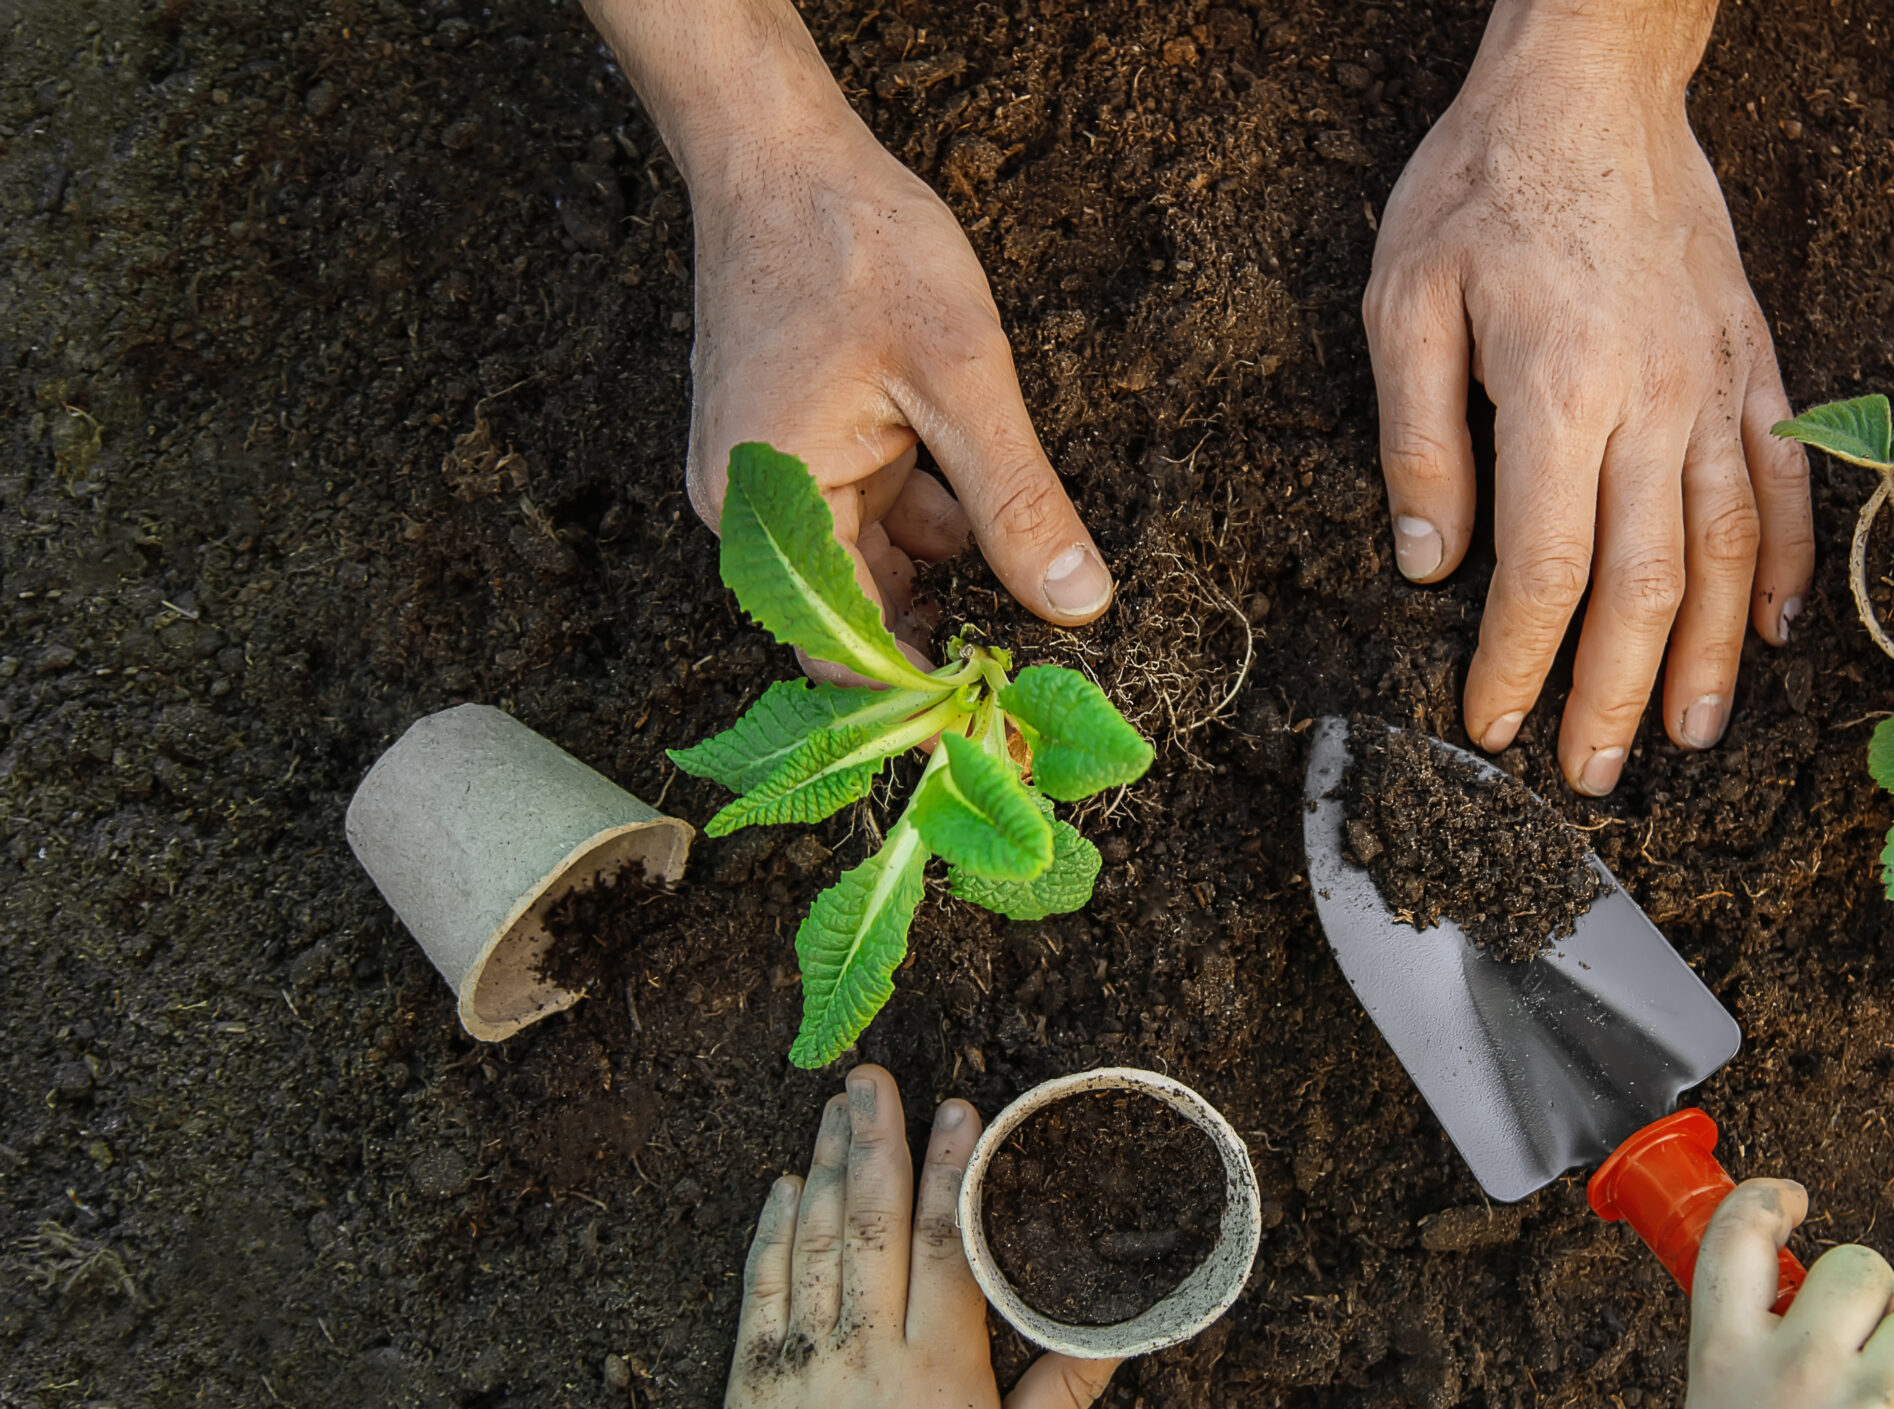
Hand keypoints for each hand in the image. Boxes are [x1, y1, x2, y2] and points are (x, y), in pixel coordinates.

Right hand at [584, 0, 1113, 682]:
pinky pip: (868, 511)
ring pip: (875, 560)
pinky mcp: (791, 448)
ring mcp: (767, 479)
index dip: (926, 691)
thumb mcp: (962, 379)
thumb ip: (1018, 502)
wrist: (781, 151)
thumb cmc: (853, 247)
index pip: (847, 651)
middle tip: (1041, 644)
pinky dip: (927, 508)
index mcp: (774, 509)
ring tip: (1019, 543)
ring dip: (947, 558)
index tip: (1005, 710)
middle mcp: (753, 512)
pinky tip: (974, 478)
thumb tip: (1078, 603)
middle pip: (859, 613)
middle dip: (947, 626)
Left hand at [722, 1066, 1119, 1408]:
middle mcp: (869, 1347)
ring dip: (825, 1167)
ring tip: (835, 1107)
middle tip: (876, 1078)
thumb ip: (1062, 1393)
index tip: (959, 1110)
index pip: (945, 1247)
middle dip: (877, 1141)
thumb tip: (1116, 1334)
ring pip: (817, 1242)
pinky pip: (762, 1286)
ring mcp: (807, 1355)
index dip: (952, 1172)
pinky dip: (771, 1230)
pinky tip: (784, 1184)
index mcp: (937, 1364)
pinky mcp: (756, 1372)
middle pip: (874, 1224)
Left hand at [1363, 0, 1812, 791]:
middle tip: (1592, 773)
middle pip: (1644, 584)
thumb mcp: (1404, 300)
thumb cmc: (1483, 185)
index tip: (1489, 726)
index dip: (1516, 662)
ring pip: (1727, 550)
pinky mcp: (1755, 361)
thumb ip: (1418, 444)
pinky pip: (1786, 479)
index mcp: (1558, 391)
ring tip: (1688, 735)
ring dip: (1708, 655)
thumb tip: (1429, 570)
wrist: (1592, 82)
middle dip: (1614, 694)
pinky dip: (1787, 563)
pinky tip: (1771, 629)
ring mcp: (1718, 384)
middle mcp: (1654, 401)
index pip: (1543, 570)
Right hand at [1675, 1181, 1893, 1408]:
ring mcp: (1873, 1406)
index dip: (1769, 1201)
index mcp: (1724, 1365)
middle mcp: (1797, 1370)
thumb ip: (1744, 1372)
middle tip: (1870, 1355)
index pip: (1736, 1237)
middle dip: (1876, 1302)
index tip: (1795, 1200)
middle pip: (1860, 1266)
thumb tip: (1784, 1321)